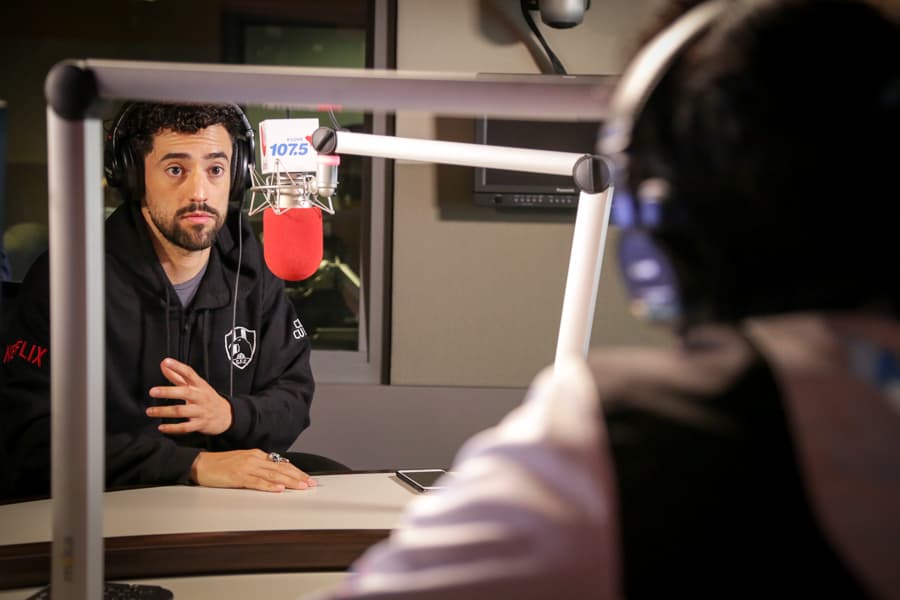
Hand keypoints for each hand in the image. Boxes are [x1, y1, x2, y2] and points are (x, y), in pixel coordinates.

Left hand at [146, 357, 232, 434]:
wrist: (225, 415)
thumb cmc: (207, 398)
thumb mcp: (196, 385)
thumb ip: (178, 375)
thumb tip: (164, 364)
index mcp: (199, 385)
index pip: (189, 373)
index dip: (178, 367)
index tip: (166, 362)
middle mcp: (200, 397)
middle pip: (185, 392)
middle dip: (168, 392)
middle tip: (153, 391)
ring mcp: (201, 411)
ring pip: (181, 411)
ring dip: (164, 411)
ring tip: (150, 411)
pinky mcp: (200, 424)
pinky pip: (185, 427)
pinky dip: (172, 428)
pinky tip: (162, 427)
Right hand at [190, 449, 316, 491]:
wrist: (200, 464)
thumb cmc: (220, 465)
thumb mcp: (243, 461)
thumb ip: (259, 465)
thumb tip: (277, 470)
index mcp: (256, 455)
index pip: (281, 463)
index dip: (296, 471)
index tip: (307, 478)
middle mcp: (254, 459)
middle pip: (280, 468)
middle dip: (298, 476)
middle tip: (311, 484)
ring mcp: (246, 467)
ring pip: (272, 475)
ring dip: (289, 481)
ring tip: (301, 487)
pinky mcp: (237, 476)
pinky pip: (256, 482)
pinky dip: (269, 486)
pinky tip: (278, 489)